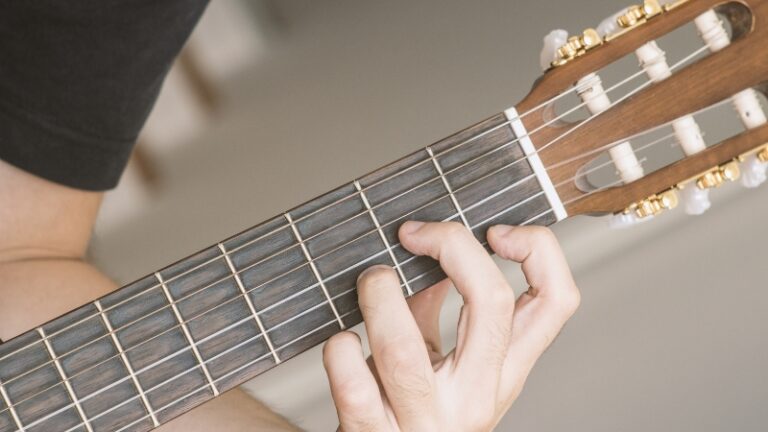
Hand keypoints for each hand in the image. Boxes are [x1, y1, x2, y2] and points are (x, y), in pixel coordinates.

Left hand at [322, 221, 579, 431]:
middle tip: (415, 234)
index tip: (496, 232)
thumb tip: (436, 259)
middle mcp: (475, 396)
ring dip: (379, 297)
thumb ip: (441, 313)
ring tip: (371, 281)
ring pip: (403, 349)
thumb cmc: (410, 414)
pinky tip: (342, 342)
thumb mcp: (446, 366)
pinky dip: (341, 350)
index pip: (555, 302)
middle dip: (451, 248)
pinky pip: (354, 385)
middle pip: (492, 304)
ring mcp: (425, 420)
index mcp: (503, 372)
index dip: (537, 251)